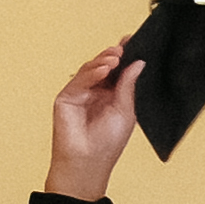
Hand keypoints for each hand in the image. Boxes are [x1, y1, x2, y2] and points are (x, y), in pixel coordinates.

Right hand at [45, 42, 142, 202]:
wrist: (89, 162)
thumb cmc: (108, 143)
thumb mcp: (126, 111)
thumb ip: (128, 86)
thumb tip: (137, 63)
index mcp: (112, 95)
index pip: (118, 71)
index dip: (125, 56)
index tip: (133, 41)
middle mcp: (96, 92)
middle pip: (104, 66)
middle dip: (114, 55)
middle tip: (124, 46)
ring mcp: (80, 93)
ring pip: (90, 70)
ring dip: (103, 61)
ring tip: (115, 57)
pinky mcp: (66, 97)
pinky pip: (79, 80)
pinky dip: (91, 73)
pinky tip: (103, 69)